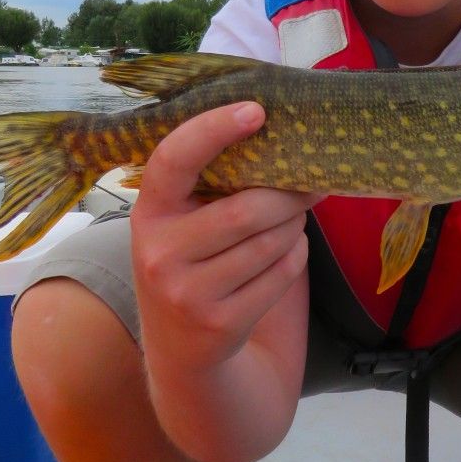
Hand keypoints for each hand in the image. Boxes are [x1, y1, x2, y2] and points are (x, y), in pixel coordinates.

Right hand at [130, 101, 320, 367]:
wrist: (180, 351)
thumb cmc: (188, 265)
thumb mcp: (178, 225)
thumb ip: (209, 187)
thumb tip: (283, 141)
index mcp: (148, 213)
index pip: (173, 160)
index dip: (213, 130)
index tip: (256, 111)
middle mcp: (159, 253)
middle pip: (246, 210)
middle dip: (289, 195)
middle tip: (312, 183)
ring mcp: (187, 292)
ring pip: (270, 243)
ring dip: (295, 225)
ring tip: (295, 218)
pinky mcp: (221, 322)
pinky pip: (281, 274)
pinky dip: (296, 255)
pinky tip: (288, 251)